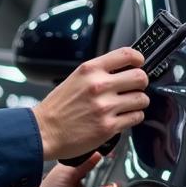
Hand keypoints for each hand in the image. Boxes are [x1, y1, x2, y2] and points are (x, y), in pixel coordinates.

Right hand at [32, 47, 148, 159]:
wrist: (44, 131)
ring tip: (128, 105)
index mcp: (90, 70)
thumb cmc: (57, 107)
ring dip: (138, 102)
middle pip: (140, 77)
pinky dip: (133, 117)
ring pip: (142, 99)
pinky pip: (136, 117)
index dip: (138, 58)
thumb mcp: (76, 78)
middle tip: (135, 88)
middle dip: (141, 83)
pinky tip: (123, 117)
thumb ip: (99, 73)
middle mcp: (99, 86)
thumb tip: (123, 70)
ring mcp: (105, 107)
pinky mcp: (109, 126)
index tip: (139, 63)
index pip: (126, 55)